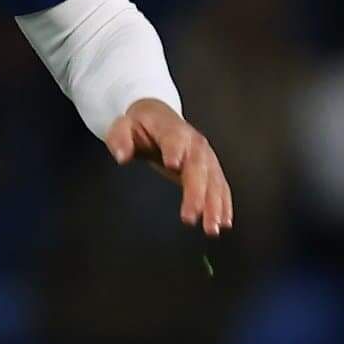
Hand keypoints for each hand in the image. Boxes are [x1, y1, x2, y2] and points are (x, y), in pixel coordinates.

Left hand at [102, 99, 233, 236]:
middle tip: (190, 217)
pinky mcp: (210, 168)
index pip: (174, 139)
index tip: (173, 165)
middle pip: (198, 167)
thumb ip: (120, 139)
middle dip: (196, 193)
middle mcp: (194, 143)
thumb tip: (121, 156)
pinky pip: (220, 186)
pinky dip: (224, 204)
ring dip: (215, 205)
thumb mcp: (123, 125)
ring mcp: (205, 156)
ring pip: (213, 180)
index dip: (174, 150)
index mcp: (171, 130)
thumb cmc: (141, 124)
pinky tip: (224, 222)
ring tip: (212, 227)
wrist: (159, 116)